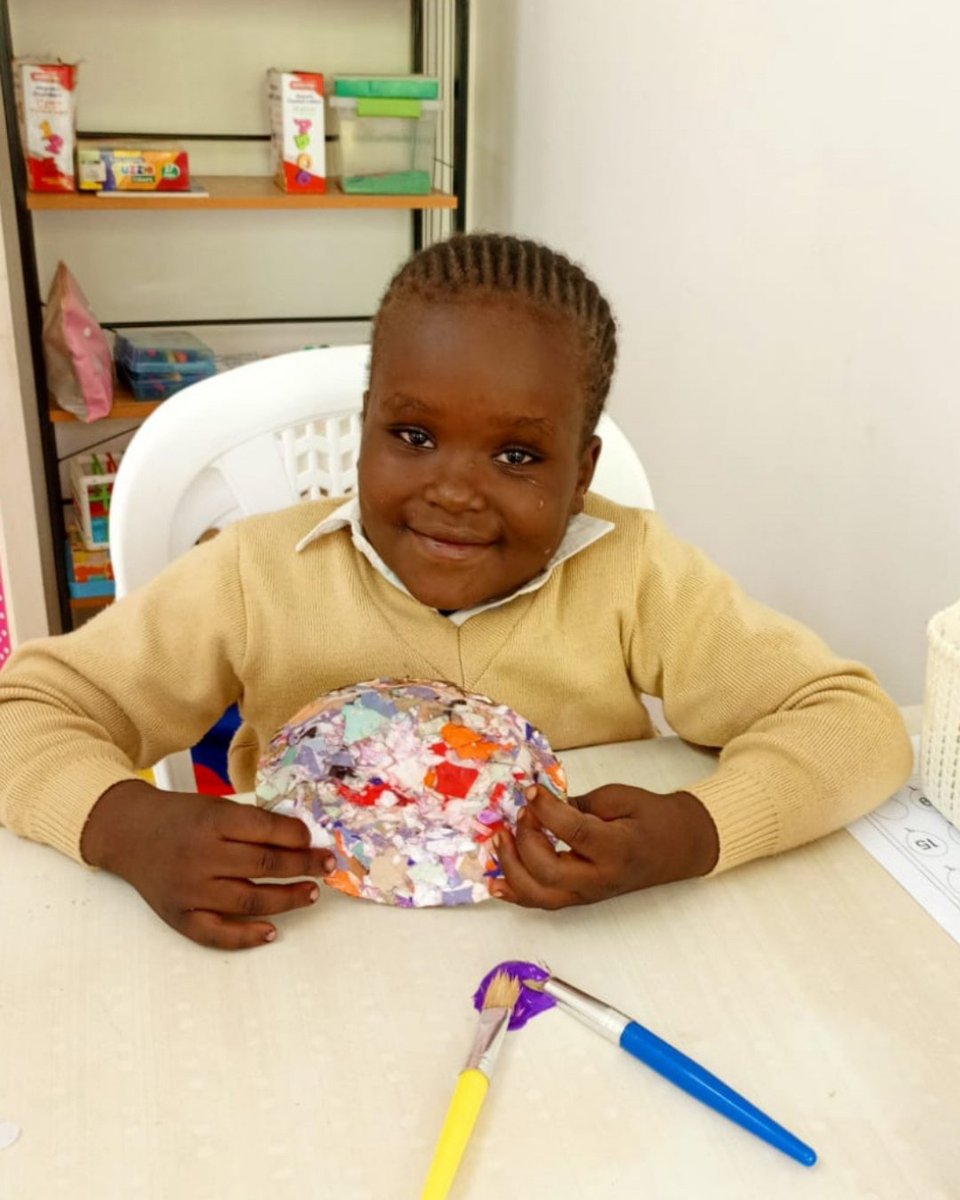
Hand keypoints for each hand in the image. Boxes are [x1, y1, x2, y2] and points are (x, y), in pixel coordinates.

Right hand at [80, 779, 334, 948]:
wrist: (128, 833)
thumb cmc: (180, 817)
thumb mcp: (215, 806)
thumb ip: (251, 823)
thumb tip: (300, 839)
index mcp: (212, 821)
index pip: (266, 830)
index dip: (297, 836)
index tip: (315, 840)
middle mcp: (201, 856)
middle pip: (264, 866)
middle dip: (303, 866)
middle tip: (326, 865)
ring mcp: (190, 890)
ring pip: (250, 901)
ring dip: (287, 899)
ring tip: (311, 893)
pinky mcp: (179, 916)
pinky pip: (217, 934)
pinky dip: (247, 936)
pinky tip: (272, 932)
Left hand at [491, 783, 718, 908]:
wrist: (677, 847)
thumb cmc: (651, 818)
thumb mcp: (619, 798)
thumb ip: (578, 804)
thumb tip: (539, 802)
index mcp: (617, 849)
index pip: (573, 833)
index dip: (546, 810)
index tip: (531, 790)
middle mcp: (600, 879)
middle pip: (548, 871)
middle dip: (525, 839)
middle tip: (522, 812)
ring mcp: (588, 894)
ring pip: (539, 894)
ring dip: (511, 867)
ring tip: (498, 838)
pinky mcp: (579, 899)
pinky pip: (541, 902)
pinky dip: (514, 892)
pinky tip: (494, 880)